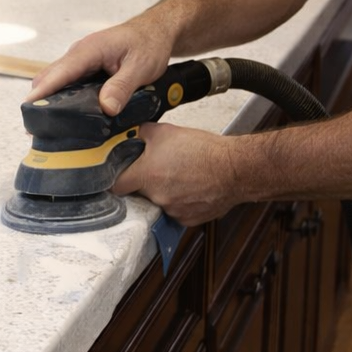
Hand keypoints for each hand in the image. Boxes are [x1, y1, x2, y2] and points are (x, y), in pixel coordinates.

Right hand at [26, 17, 177, 114]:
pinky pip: (68, 84)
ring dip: (51, 101)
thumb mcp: (141, 67)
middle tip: (38, 128)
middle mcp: (79, 54)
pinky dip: (63, 99)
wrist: (156, 31)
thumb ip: (122, 87)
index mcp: (90, 50)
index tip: (30, 108)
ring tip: (48, 127)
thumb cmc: (149, 43)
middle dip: (40, 101)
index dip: (44, 91)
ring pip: (57, 82)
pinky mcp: (85, 69)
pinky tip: (68, 116)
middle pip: (50, 78)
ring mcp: (80, 61)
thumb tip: (106, 107)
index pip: (60, 72)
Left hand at [112, 121, 241, 225]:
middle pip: (140, 193)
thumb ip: (143, 133)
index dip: (117, 179)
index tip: (119, 175)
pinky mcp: (187, 220)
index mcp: (146, 176)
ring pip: (160, 202)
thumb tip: (133, 133)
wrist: (235, 169)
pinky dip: (181, 202)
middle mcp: (156, 197)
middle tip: (160, 168)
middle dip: (146, 182)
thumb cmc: (205, 151)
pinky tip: (192, 188)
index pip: (116, 185)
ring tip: (182, 176)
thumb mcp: (167, 131)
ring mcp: (172, 211)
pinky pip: (177, 211)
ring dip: (166, 191)